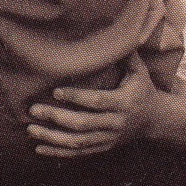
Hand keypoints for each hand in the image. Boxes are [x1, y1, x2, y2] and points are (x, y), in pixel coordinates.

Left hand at [27, 53, 161, 158]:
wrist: (154, 120)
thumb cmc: (142, 89)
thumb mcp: (140, 72)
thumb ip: (126, 55)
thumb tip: (118, 32)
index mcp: (123, 103)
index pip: (97, 101)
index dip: (76, 97)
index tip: (55, 91)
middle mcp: (115, 123)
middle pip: (83, 123)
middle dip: (56, 117)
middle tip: (34, 109)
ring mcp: (108, 138)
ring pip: (78, 142)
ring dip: (52, 137)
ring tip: (31, 129)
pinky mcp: (103, 148)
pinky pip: (78, 153)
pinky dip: (58, 152)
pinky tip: (39, 148)